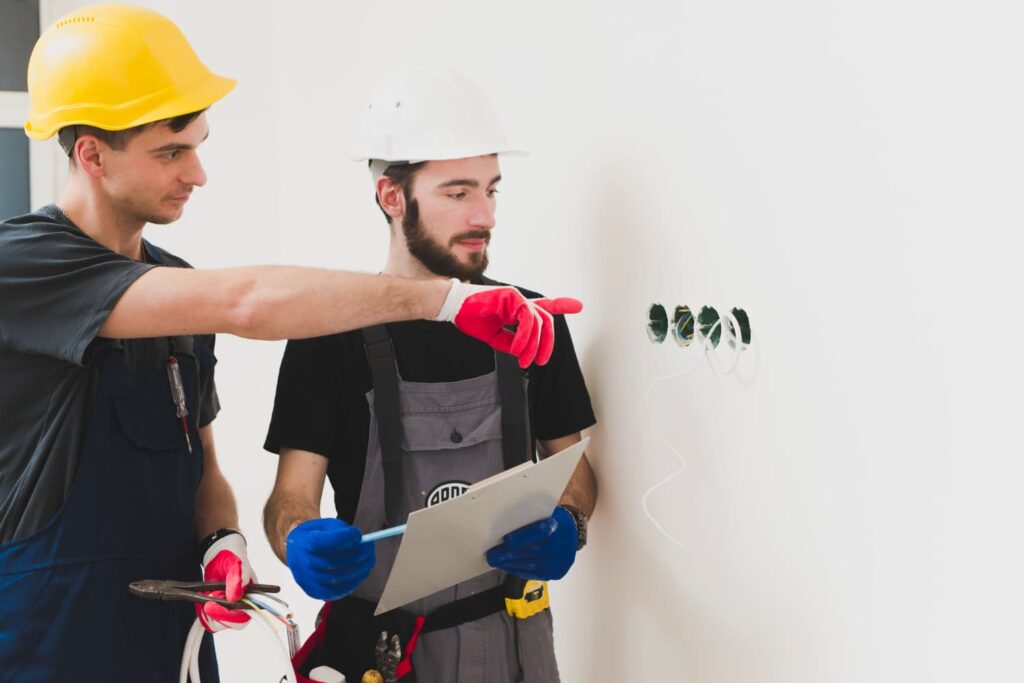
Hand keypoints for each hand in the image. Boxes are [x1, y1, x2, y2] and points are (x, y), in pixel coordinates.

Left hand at [196, 532, 253, 631]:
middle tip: (206, 602)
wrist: (219, 554)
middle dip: (216, 614)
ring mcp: (229, 609)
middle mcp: (242, 606)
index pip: (243, 617)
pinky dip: (202, 611)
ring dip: (208, 612)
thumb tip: (235, 596)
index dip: (228, 616)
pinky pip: (208, 619)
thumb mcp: (235, 564)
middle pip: (230, 623)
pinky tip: (203, 597)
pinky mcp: (218, 610)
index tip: (211, 606)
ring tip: (206, 594)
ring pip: (217, 623)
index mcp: (252, 597)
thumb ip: (237, 578)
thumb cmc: (232, 557)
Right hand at [286, 518, 375, 600]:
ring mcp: (306, 580)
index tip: (359, 535)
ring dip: (358, 569)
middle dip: (357, 555)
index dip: (346, 539)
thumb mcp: (326, 525)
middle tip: (370, 548)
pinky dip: (352, 582)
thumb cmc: (316, 535)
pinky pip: (336, 592)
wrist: (297, 550)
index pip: (327, 542)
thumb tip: (360, 540)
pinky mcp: (313, 591)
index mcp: (304, 542)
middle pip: (333, 562)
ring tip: (368, 559)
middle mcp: (301, 563)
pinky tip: (361, 572)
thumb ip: (341, 531)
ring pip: (337, 579)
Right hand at [434, 279, 582, 367]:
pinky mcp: (512, 296)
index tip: (579, 305)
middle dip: (547, 344)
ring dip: (534, 346)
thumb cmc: (470, 319)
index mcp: (517, 310)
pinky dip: (525, 337)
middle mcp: (520, 302)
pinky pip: (528, 319)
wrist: (451, 307)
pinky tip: (517, 349)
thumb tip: (524, 352)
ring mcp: (517, 298)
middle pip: (546, 321)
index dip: (561, 305)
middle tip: (539, 362)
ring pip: (539, 322)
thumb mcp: (494, 337)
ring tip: (524, 361)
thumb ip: (512, 343)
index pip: (543, 307)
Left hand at [485, 506, 576, 580]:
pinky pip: (536, 574)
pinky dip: (520, 571)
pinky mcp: (557, 573)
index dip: (521, 538)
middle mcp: (561, 546)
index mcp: (557, 527)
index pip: (539, 533)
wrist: (571, 533)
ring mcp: (560, 561)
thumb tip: (503, 530)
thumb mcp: (544, 514)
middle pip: (532, 551)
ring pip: (532, 565)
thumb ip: (528, 521)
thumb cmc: (552, 521)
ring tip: (497, 563)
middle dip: (510, 555)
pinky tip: (509, 568)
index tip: (505, 541)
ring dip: (512, 565)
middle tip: (492, 556)